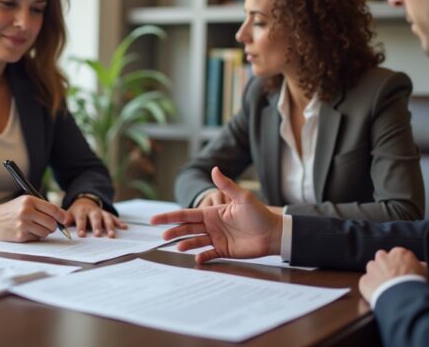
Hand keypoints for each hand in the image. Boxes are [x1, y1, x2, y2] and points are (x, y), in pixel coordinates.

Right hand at [0, 195, 67, 241]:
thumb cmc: (11, 211)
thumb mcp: (25, 203)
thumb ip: (42, 207)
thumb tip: (63, 216)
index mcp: (29, 201)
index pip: (53, 209)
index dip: (62, 216)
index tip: (65, 220)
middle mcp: (26, 211)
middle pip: (52, 222)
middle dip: (53, 226)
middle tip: (49, 226)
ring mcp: (23, 224)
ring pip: (46, 232)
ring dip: (44, 232)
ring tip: (34, 227)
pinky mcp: (20, 236)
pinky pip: (37, 238)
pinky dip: (35, 236)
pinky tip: (26, 232)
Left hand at [66, 198, 126, 237]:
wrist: (85, 201)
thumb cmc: (76, 212)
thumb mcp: (69, 213)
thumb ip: (65, 218)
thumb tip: (62, 223)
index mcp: (81, 210)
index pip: (81, 218)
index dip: (81, 226)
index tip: (81, 235)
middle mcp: (93, 210)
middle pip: (95, 217)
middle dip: (97, 226)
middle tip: (98, 235)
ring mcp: (102, 212)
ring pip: (107, 218)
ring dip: (110, 226)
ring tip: (112, 235)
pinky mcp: (108, 214)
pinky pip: (115, 218)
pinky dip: (120, 222)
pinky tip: (124, 228)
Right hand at [151, 167, 281, 262]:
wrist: (274, 233)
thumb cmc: (260, 214)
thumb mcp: (243, 198)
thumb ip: (227, 186)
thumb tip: (214, 169)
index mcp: (213, 213)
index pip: (187, 214)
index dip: (170, 216)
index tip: (154, 219)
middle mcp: (212, 226)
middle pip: (187, 228)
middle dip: (174, 231)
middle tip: (163, 236)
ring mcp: (217, 239)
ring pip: (195, 241)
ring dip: (186, 244)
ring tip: (178, 247)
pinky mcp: (224, 251)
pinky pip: (209, 254)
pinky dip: (202, 257)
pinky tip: (196, 259)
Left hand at [359, 247, 428, 301]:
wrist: (403, 298)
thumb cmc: (414, 284)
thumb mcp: (425, 272)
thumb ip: (420, 265)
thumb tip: (421, 265)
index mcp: (398, 253)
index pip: (396, 254)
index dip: (399, 263)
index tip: (401, 271)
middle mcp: (383, 257)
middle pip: (381, 258)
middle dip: (385, 266)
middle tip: (392, 278)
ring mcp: (372, 269)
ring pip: (371, 268)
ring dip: (376, 275)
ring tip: (385, 286)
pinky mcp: (364, 280)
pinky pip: (365, 282)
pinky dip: (370, 286)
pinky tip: (378, 292)